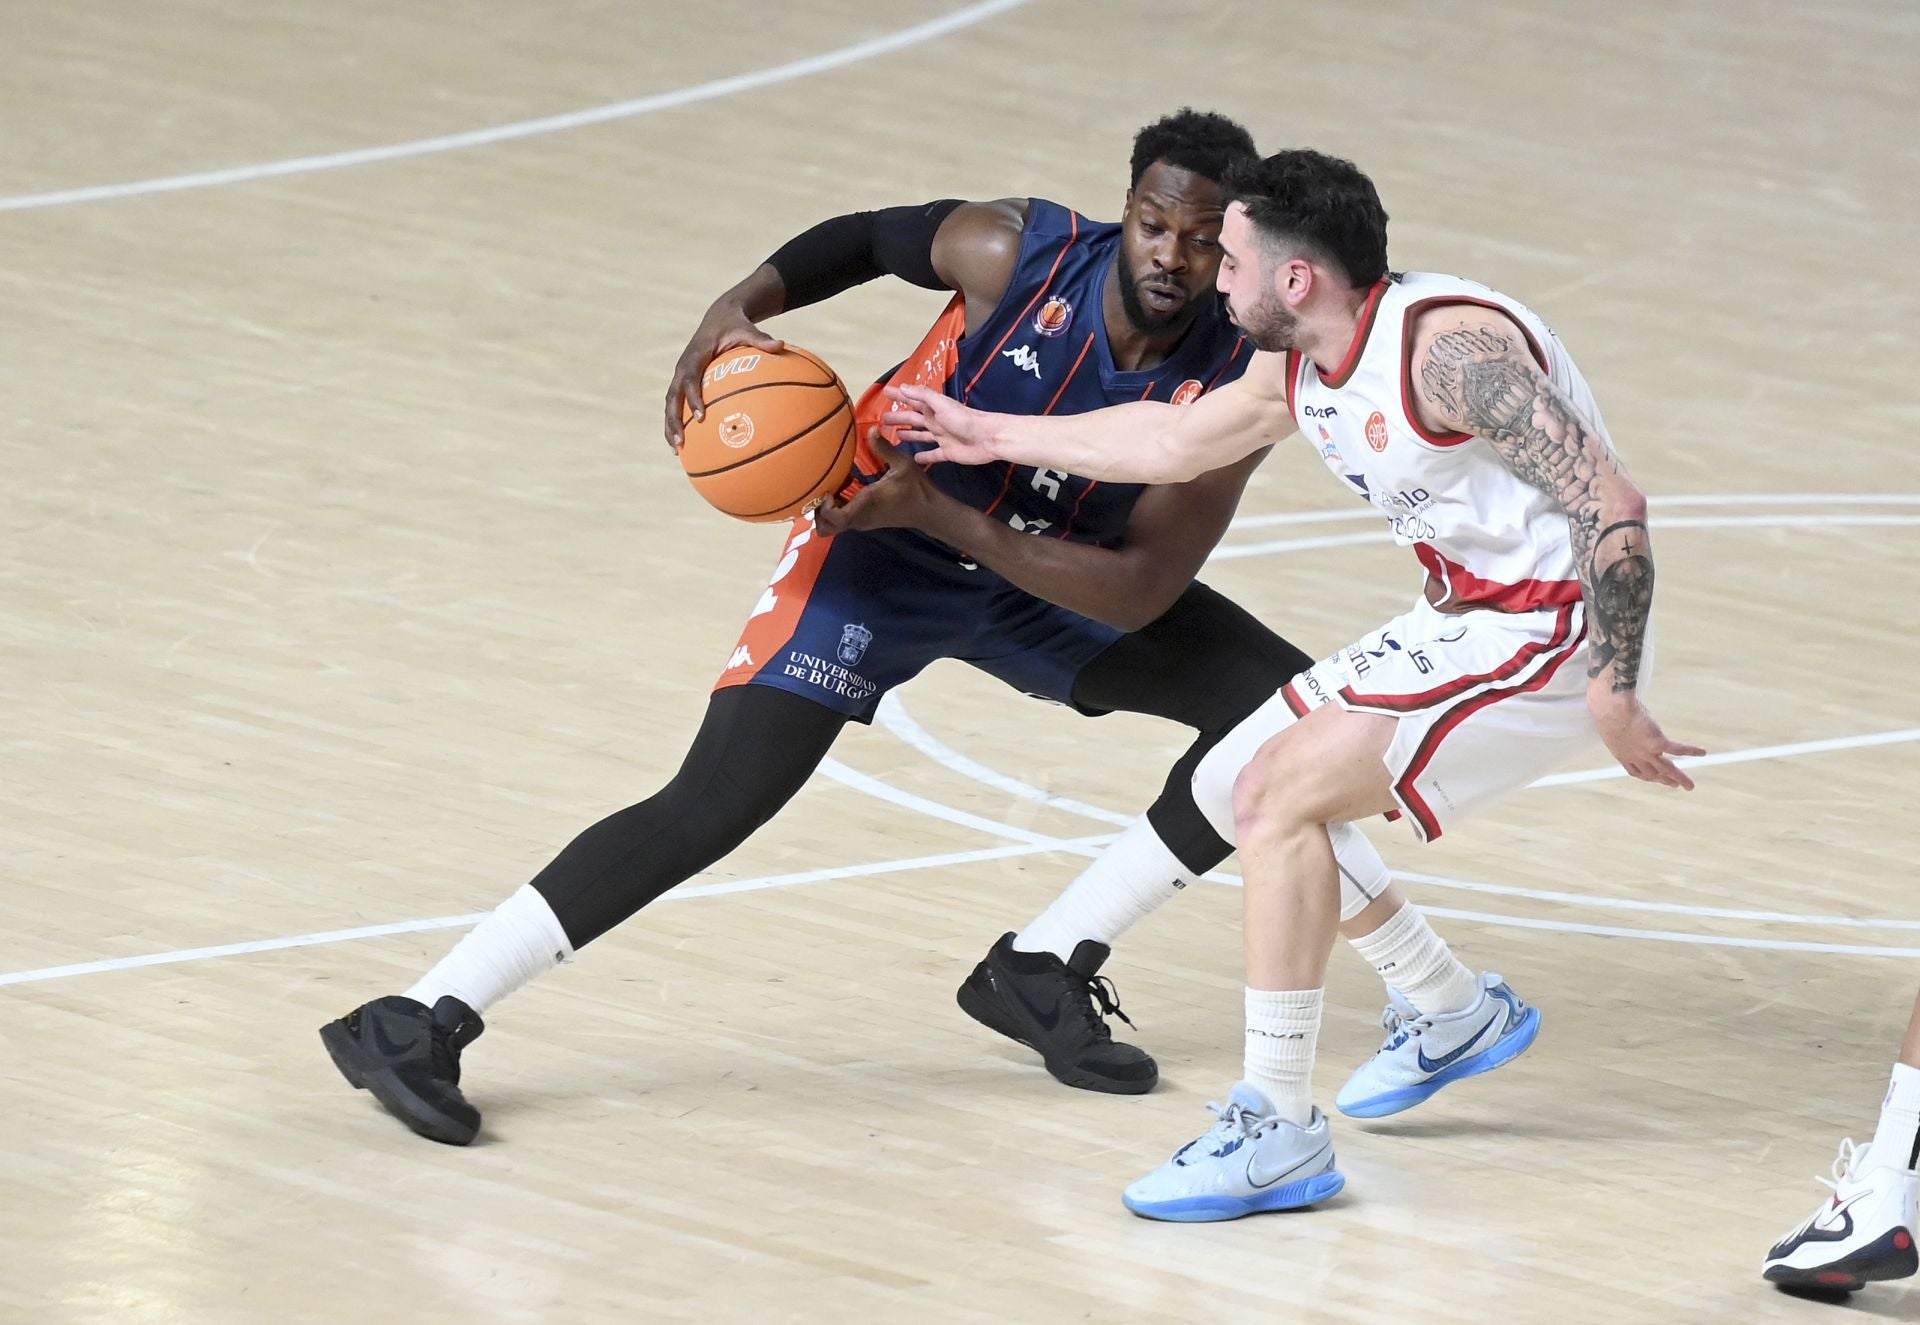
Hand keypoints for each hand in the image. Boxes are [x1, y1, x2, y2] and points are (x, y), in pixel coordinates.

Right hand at [664, 303, 783, 450]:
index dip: (693, 397)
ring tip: (677, 450)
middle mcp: (683, 366)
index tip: (701, 416)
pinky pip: (677, 404)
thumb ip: (761, 339)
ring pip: (670, 404)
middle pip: (673, 396)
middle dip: (674, 419)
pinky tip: (685, 444)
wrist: (719, 316)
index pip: (690, 378)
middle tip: (681, 441)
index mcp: (696, 355)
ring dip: (670, 426)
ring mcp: (681, 375)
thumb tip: (780, 345)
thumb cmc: (735, 325)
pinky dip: (678, 422)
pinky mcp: (683, 382)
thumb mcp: (747, 328)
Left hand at [816, 430, 945, 536]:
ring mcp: (862, 522)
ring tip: (831, 488)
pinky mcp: (865, 521)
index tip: (826, 491)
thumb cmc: (916, 488)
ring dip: (827, 511)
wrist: (928, 511)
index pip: (836, 518)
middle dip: (818, 512)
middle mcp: (860, 518)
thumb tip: (871, 428)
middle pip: (826, 527)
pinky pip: (843, 519)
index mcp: (866, 505)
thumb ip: (884, 448)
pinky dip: (837, 509)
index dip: (825, 508)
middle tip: (821, 489)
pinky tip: (844, 489)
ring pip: (833, 525)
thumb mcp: (903, 464)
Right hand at [881, 385, 1002, 465]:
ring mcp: (941, 437)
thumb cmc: (964, 419)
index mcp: (933, 408)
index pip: (912, 399)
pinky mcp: (947, 452)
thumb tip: (902, 387)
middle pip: (913, 418)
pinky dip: (924, 457)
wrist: (987, 438)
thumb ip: (922, 395)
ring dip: (909, 435)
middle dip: (899, 418)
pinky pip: (933, 455)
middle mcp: (936, 421)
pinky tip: (914, 459)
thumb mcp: (940, 404)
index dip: (899, 396)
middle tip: (883, 419)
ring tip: (896, 436)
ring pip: (921, 435)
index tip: (885, 392)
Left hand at [1588, 684, 1705, 789]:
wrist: (1610, 708)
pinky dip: (1691, 751)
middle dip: (1663, 780)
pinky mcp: (1657, 742)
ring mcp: (1646, 752)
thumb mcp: (1608, 722)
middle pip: (1651, 774)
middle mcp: (1634, 756)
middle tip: (1674, 785)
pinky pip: (1678, 749)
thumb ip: (1616, 726)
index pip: (1634, 770)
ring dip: (1678, 778)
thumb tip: (1617, 716)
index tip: (1653, 778)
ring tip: (1689, 786)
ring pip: (1666, 769)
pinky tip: (1702, 752)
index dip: (1645, 775)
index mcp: (1621, 753)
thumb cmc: (1606, 709)